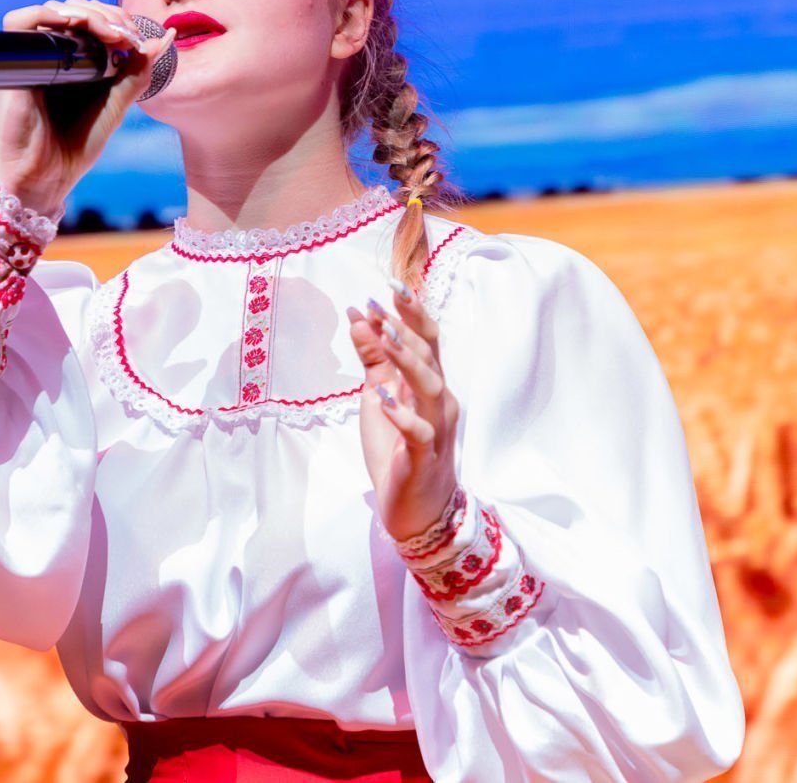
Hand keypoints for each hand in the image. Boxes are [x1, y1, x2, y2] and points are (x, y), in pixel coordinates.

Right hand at [0, 0, 177, 212]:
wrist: (46, 176)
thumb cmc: (76, 146)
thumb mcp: (116, 106)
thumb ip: (136, 74)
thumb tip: (163, 40)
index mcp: (77, 61)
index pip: (94, 18)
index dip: (117, 18)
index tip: (138, 38)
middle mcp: (54, 54)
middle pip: (76, 8)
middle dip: (108, 13)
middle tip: (127, 35)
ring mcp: (34, 56)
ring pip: (54, 9)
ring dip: (87, 12)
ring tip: (110, 33)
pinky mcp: (15, 63)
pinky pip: (20, 21)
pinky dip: (47, 13)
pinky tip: (75, 24)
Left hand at [347, 280, 459, 541]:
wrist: (416, 510)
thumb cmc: (398, 449)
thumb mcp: (379, 398)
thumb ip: (373, 358)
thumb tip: (357, 315)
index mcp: (429, 384)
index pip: (427, 340)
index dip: (411, 312)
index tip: (391, 284)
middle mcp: (439, 401)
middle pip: (430, 356)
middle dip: (406, 326)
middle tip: (382, 300)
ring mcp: (435, 429)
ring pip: (428, 387)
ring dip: (406, 360)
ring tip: (383, 336)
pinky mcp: (423, 457)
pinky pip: (417, 433)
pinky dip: (401, 415)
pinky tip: (383, 400)